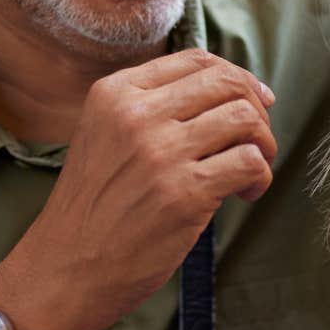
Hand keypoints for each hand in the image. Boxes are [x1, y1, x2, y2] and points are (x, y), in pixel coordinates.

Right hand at [0, 49, 277, 329]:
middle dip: (258, 110)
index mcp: (116, 93)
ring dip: (264, 145)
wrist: (65, 268)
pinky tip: (245, 195)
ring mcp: (160, 153)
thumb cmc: (95, 207)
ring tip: (253, 170)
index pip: (197, 61)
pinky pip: (250, 163)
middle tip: (256, 142)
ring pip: (246, 119)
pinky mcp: (184, 193)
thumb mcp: (107, 136)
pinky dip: (261, 177)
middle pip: (228, 83)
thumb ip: (155, 108)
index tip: (255, 103)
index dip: (238, 78)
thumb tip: (235, 89)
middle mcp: (136, 114)